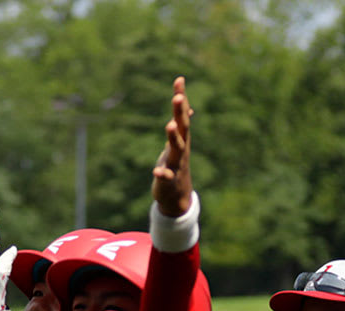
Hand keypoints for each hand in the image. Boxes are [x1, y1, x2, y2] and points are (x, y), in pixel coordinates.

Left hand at [152, 77, 193, 216]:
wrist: (178, 197)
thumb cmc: (176, 166)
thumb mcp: (180, 144)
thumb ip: (182, 125)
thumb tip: (188, 107)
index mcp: (182, 139)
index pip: (182, 115)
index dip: (181, 98)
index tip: (179, 80)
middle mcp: (181, 149)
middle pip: (182, 128)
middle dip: (180, 113)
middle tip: (178, 97)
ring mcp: (176, 164)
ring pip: (177, 149)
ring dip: (174, 137)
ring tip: (169, 125)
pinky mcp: (168, 180)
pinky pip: (166, 175)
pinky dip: (162, 173)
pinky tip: (156, 170)